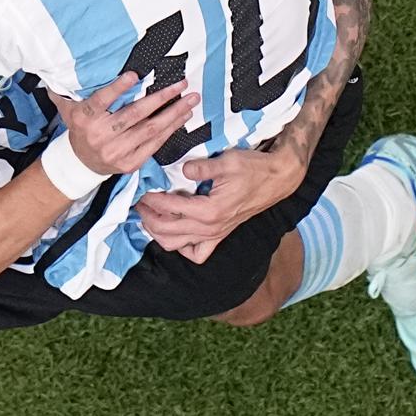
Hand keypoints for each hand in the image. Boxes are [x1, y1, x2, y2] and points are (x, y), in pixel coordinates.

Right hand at [51, 73, 200, 176]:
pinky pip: (154, 145)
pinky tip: (182, 117)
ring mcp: (116, 152)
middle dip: (162, 98)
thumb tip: (56, 68)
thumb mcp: (68, 108)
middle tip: (182, 84)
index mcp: (84, 118)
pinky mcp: (129, 164)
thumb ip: (65, 90)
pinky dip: (170, 130)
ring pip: (150, 130)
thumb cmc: (79, 126)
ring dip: (174, 114)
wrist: (80, 163)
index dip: (117, 88)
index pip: (101, 101)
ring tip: (190, 100)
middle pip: (135, 115)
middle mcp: (100, 136)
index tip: (134, 75)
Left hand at [137, 147, 305, 262]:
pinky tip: (175, 233)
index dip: (151, 199)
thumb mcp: (227, 161)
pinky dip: (182, 247)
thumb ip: (201, 168)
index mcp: (209, 210)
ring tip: (148, 217)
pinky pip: (196, 253)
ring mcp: (215, 235)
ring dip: (158, 233)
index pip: (169, 208)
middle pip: (166, 231)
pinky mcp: (220, 235)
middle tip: (138, 203)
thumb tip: (182, 170)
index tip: (140, 189)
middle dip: (147, 217)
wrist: (277, 179)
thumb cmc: (254, 168)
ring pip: (176, 245)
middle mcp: (210, 228)